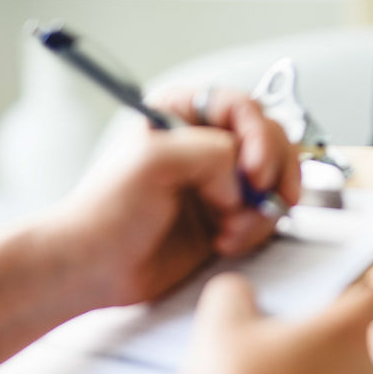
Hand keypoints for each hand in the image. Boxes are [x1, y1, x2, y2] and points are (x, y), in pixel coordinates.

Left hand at [49, 87, 300, 310]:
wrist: (98, 266)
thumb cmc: (109, 211)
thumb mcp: (153, 160)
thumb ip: (210, 152)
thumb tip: (243, 176)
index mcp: (182, 114)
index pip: (244, 108)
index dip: (259, 137)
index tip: (253, 172)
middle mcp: (206, 144)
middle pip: (271, 141)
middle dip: (271, 173)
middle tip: (259, 198)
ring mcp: (220, 182)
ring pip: (274, 181)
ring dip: (261, 209)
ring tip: (228, 227)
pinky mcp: (227, 217)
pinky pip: (265, 216)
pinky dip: (254, 231)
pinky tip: (223, 241)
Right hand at [184, 275, 372, 373]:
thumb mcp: (222, 320)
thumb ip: (235, 290)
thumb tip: (242, 292)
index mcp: (347, 330)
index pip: (371, 296)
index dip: (346, 292)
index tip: (315, 298)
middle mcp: (362, 369)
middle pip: (351, 339)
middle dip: (320, 335)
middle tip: (276, 336)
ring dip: (311, 372)